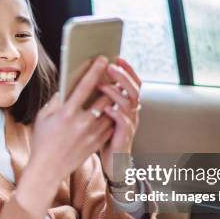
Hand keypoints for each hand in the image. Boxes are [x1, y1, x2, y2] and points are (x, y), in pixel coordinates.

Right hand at [16, 56, 114, 218]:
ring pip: (110, 110)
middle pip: (103, 97)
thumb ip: (56, 100)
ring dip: (116, 98)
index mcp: (66, 113)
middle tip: (116, 71)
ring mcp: (91, 134)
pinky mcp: (97, 143)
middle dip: (111, 82)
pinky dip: (114, 114)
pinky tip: (115, 106)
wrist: (48, 169)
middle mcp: (81, 123)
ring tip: (119, 87)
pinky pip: (111, 125)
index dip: (95, 70)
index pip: (84, 87)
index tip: (102, 59)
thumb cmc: (42, 141)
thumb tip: (67, 86)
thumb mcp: (43, 117)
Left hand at [96, 57, 141, 182]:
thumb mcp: (103, 113)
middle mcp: (133, 111)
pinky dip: (116, 112)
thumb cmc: (103, 134)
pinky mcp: (124, 135)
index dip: (128, 70)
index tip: (117, 57)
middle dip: (123, 76)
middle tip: (110, 67)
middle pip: (134, 89)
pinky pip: (123, 121)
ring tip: (102, 84)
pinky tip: (106, 107)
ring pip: (129, 103)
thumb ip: (99, 98)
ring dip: (115, 92)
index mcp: (128, 103)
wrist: (112, 161)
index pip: (133, 82)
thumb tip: (85, 78)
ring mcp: (130, 123)